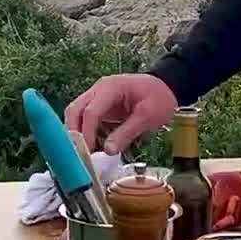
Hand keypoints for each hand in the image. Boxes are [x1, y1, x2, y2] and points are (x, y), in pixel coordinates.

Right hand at [64, 73, 178, 155]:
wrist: (166, 85)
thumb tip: (107, 151)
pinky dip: (84, 131)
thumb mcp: (148, 116)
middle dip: (74, 132)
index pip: (90, 112)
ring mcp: (98, 96)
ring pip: (76, 113)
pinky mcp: (100, 105)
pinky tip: (90, 145)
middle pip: (75, 110)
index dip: (86, 133)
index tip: (87, 153)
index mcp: (110, 88)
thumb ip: (127, 133)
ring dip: (76, 132)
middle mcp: (98, 90)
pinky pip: (85, 117)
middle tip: (79, 153)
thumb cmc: (159, 97)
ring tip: (83, 152)